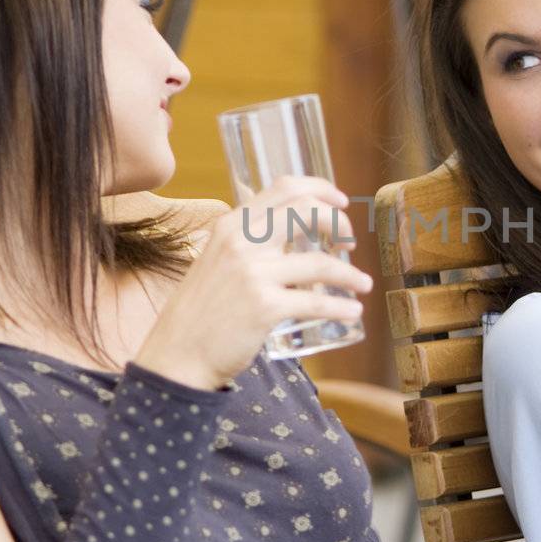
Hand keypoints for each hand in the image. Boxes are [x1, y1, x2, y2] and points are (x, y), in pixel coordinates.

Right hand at [134, 176, 371, 389]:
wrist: (178, 354)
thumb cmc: (202, 310)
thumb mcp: (218, 260)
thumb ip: (248, 243)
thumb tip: (292, 233)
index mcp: (231, 225)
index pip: (285, 188)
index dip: (321, 190)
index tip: (341, 204)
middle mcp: (241, 242)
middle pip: (307, 213)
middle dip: (339, 225)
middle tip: (350, 243)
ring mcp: (253, 274)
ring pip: (320, 263)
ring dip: (350, 274)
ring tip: (362, 285)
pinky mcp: (264, 307)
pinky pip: (316, 302)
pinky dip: (341, 307)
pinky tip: (353, 311)